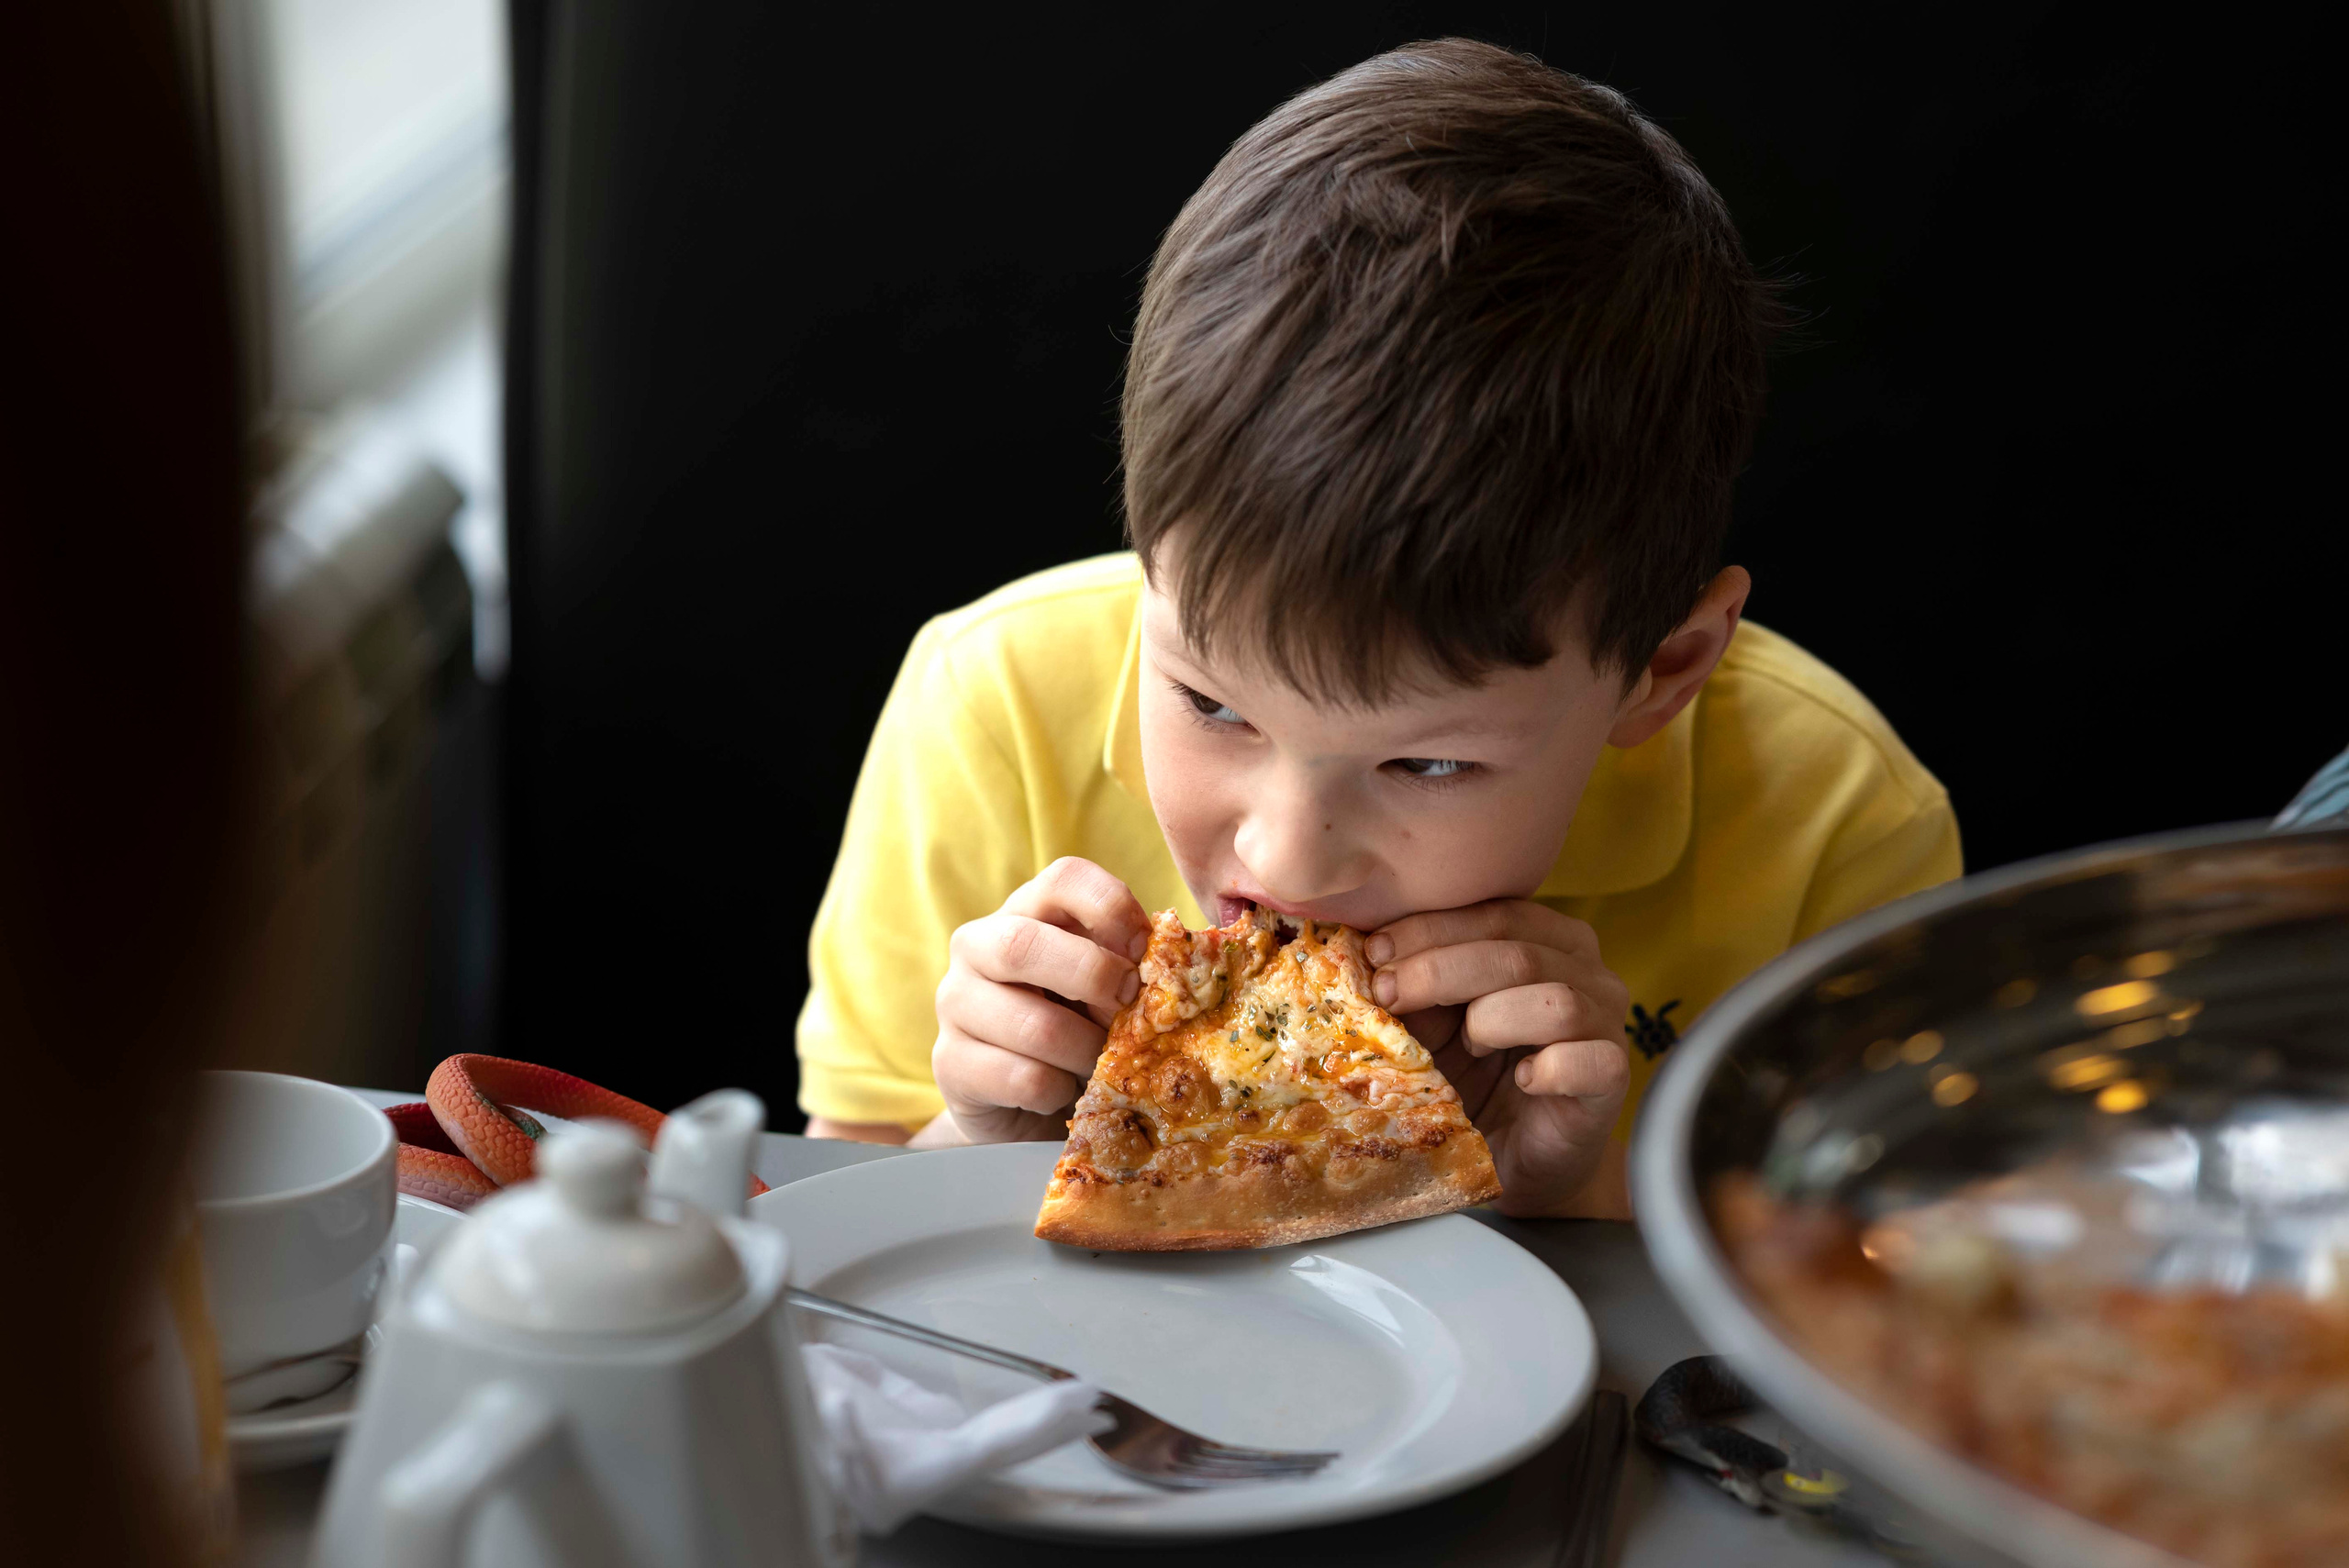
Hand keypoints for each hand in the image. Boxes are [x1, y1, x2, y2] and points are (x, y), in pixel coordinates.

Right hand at [931, 858, 1151, 1143]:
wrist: (1027, 1098)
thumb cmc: (1078, 1026)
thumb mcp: (1107, 986)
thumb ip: (1132, 966)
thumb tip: (1175, 968)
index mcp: (1028, 910)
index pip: (1064, 877)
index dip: (1111, 906)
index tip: (1143, 950)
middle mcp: (977, 945)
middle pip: (1022, 944)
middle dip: (1091, 978)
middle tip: (1128, 1008)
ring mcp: (955, 1002)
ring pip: (1030, 1024)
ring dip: (1085, 1051)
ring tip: (1100, 1063)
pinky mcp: (950, 1062)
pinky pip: (1022, 1078)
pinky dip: (1059, 1089)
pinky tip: (1062, 1089)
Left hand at [1366, 901, 1631, 1217]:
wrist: (1513, 1157)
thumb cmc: (1471, 1077)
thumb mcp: (1433, 1021)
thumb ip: (1414, 983)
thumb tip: (1363, 952)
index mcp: (1547, 938)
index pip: (1496, 913)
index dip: (1432, 928)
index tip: (1374, 951)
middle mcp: (1587, 972)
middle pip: (1518, 951)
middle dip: (1440, 969)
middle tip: (1387, 993)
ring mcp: (1608, 1024)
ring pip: (1554, 1001)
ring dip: (1492, 1021)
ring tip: (1467, 1048)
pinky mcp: (1614, 1079)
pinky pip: (1591, 1060)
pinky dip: (1548, 1068)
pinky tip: (1522, 1081)